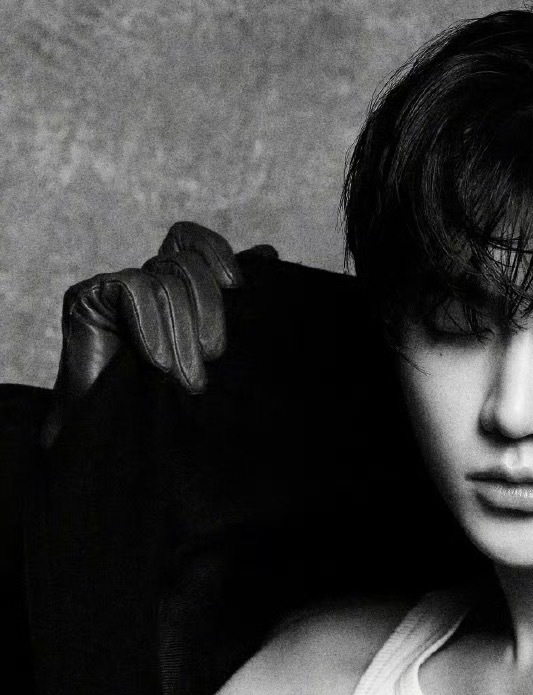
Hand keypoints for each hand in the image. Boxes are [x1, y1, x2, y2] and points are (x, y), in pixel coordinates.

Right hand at [45, 223, 276, 445]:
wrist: (127, 439)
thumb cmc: (177, 402)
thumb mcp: (216, 347)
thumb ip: (236, 301)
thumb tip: (269, 253)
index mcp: (174, 287)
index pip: (190, 240)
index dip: (214, 249)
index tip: (238, 285)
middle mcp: (144, 282)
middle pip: (184, 263)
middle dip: (208, 311)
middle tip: (215, 357)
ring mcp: (114, 288)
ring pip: (163, 283)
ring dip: (182, 335)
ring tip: (188, 379)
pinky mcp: (87, 297)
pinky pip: (131, 287)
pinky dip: (151, 324)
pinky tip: (158, 361)